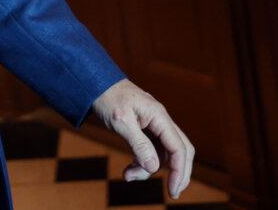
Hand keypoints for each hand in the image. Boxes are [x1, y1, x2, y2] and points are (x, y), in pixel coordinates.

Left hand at [92, 79, 193, 198]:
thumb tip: (154, 167)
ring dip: (149, 169)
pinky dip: (142, 163)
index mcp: (159, 116)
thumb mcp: (121, 122)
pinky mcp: (146, 131)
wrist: (96, 85)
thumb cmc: (108, 99)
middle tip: (172, 193)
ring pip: (163, 154)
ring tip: (128, 175)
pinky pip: (152, 151)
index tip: (173, 190)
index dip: (179, 170)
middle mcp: (161, 121)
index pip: (178, 147)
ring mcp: (155, 126)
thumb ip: (139, 145)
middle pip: (180, 150)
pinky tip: (129, 169)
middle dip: (177, 172)